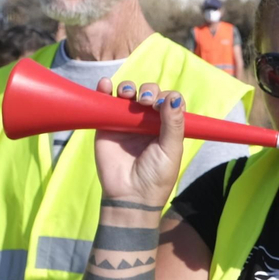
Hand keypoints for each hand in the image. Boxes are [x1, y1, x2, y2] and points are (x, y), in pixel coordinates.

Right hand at [92, 79, 186, 207]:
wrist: (131, 195)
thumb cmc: (156, 176)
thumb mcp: (171, 149)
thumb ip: (173, 123)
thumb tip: (173, 98)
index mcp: (167, 125)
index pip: (169, 100)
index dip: (167, 97)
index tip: (161, 105)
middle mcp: (147, 121)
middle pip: (150, 93)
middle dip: (149, 91)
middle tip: (146, 102)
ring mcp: (126, 121)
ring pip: (128, 93)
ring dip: (129, 87)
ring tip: (128, 94)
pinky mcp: (107, 125)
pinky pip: (105, 102)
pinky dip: (105, 89)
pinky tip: (106, 84)